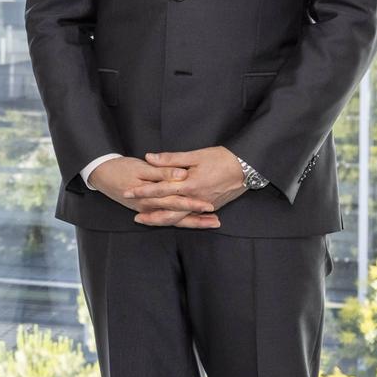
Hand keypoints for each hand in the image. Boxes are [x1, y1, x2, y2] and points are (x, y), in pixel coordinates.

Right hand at [86, 155, 218, 229]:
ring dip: (192, 222)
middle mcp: (149, 207)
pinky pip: (167, 218)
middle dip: (197, 219)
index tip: (208, 206)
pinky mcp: (147, 209)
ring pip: (174, 220)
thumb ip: (162, 172)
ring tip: (212, 223)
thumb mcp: (140, 168)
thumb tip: (181, 175)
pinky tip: (194, 220)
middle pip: (177, 216)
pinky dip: (181, 220)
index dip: (192, 204)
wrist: (99, 174)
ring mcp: (148, 210)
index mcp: (148, 196)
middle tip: (216, 221)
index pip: (174, 202)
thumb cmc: (120, 168)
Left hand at [133, 147, 249, 224]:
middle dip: (151, 214)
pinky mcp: (212, 206)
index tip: (128, 192)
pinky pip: (192, 217)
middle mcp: (196, 199)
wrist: (247, 168)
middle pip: (169, 211)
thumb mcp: (195, 155)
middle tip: (134, 216)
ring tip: (148, 221)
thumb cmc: (221, 158)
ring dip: (163, 220)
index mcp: (189, 185)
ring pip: (180, 217)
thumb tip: (149, 157)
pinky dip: (180, 220)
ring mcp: (204, 205)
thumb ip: (171, 159)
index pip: (161, 190)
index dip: (143, 191)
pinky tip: (170, 220)